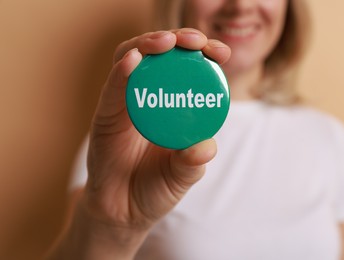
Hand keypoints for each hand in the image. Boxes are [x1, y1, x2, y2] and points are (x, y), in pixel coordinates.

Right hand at [68, 29, 230, 257]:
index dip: (204, 56)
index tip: (221, 52)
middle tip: (195, 40)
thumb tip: (207, 147)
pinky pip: (111, 89)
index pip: (188, 71)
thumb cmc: (155, 190)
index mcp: (172, 110)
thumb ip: (192, 163)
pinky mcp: (104, 116)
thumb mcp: (182, 177)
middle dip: (178, 41)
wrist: (123, 213)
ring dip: (148, 45)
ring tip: (166, 42)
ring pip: (132, 61)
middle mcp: (148, 101)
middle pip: (160, 57)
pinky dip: (122, 71)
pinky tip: (134, 60)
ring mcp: (124, 105)